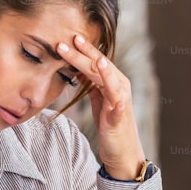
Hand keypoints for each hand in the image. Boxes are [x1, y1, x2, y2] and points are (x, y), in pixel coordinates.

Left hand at [57, 35, 145, 179]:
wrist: (122, 151)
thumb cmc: (109, 124)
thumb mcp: (98, 100)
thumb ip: (91, 84)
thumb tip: (78, 68)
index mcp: (113, 81)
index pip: (96, 61)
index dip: (84, 49)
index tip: (69, 37)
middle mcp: (120, 87)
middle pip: (99, 67)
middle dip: (84, 54)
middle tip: (68, 41)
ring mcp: (121, 102)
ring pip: (108, 82)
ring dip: (101, 70)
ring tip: (93, 58)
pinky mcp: (119, 118)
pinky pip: (118, 106)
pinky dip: (116, 99)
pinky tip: (114, 93)